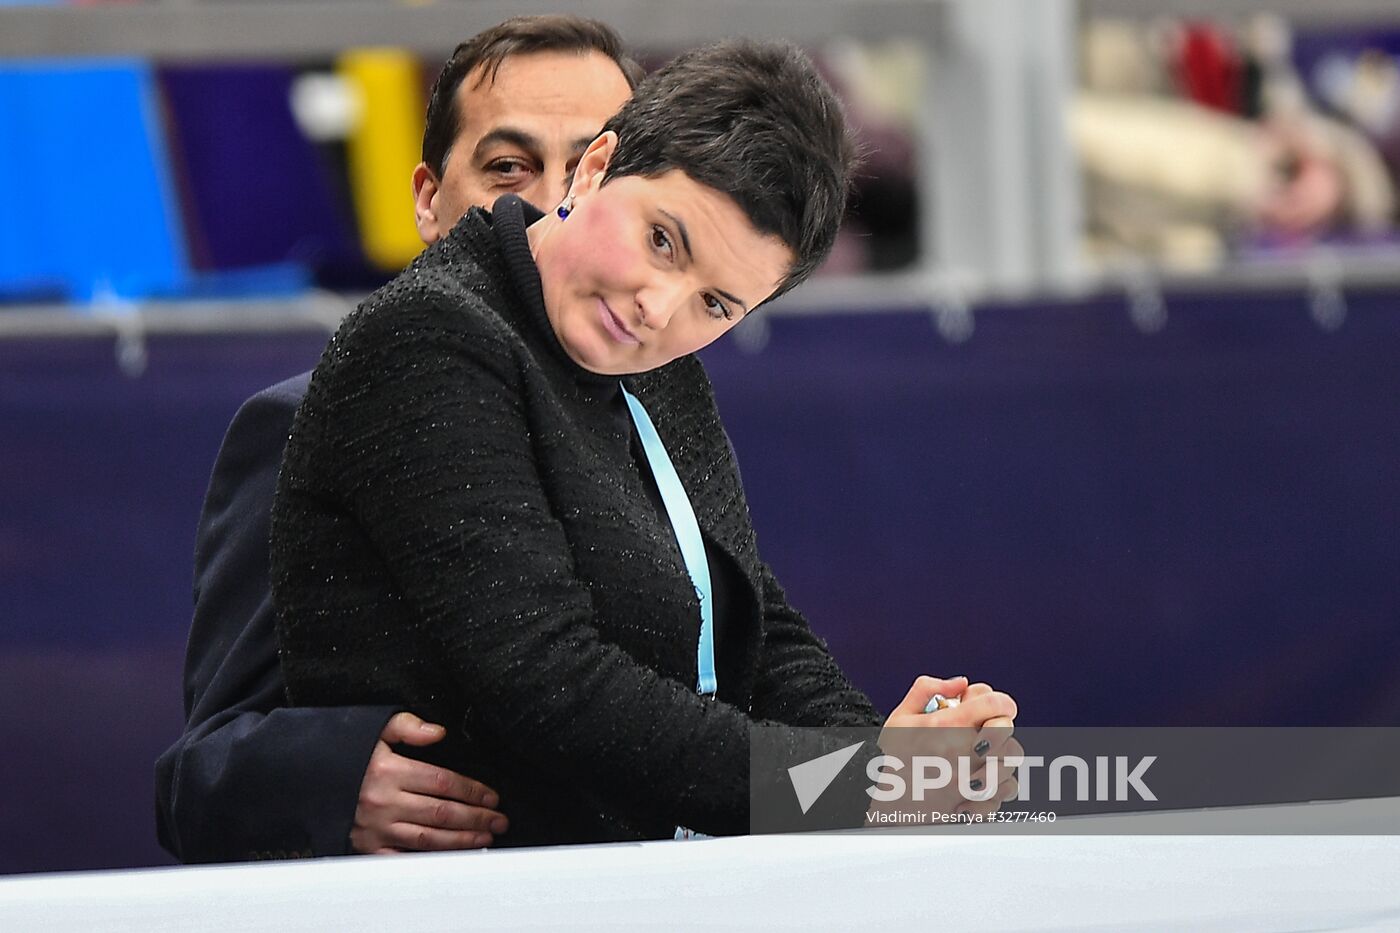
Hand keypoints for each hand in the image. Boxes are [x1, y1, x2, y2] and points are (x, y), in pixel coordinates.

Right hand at [350, 712, 507, 854]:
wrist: (307, 779)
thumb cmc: (345, 755)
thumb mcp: (374, 730)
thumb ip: (408, 727)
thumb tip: (439, 731)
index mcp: (389, 771)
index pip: (443, 782)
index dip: (472, 790)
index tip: (492, 796)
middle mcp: (383, 802)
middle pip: (442, 813)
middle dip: (476, 818)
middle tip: (498, 821)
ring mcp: (375, 828)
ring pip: (428, 839)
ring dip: (461, 841)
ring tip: (485, 838)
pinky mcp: (367, 847)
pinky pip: (404, 859)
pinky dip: (429, 861)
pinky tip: (451, 857)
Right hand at [873, 676, 1020, 817]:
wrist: (882, 804)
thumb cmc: (890, 760)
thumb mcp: (901, 716)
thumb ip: (929, 689)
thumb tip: (960, 683)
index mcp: (947, 725)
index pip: (994, 703)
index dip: (999, 701)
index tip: (996, 706)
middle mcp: (963, 750)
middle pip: (1007, 729)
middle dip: (1000, 724)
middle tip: (988, 729)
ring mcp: (972, 777)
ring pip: (1011, 759)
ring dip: (1002, 753)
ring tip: (984, 755)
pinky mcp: (976, 801)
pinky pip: (1007, 788)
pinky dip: (1001, 782)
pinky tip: (983, 778)